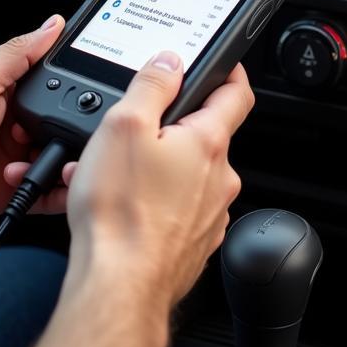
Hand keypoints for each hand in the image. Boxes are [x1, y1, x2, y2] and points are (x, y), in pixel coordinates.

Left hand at [0, 15, 73, 232]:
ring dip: (59, 163)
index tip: (89, 96)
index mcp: (6, 87)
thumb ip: (19, 54)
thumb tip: (51, 25)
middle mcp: (12, 121)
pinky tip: (43, 184)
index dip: (74, 90)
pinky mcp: (9, 190)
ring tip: (33, 160)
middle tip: (55, 134)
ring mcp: (11, 157)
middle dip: (70, 132)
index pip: (56, 83)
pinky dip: (56, 193)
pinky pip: (47, 194)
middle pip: (64, 124)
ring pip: (60, 160)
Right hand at [64, 54, 253, 310]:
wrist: (117, 286)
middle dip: (167, 127)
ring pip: (185, 174)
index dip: (230, 71)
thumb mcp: (124, 125)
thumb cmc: (119, 212)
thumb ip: (151, 85)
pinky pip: (176, 207)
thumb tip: (169, 61)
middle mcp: (218, 179)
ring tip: (110, 173)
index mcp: (207, 143)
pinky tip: (120, 203)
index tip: (222, 63)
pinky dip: (152, 199)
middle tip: (130, 130)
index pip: (236, 94)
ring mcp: (209, 214)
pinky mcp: (193, 243)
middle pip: (202, 135)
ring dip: (154, 166)